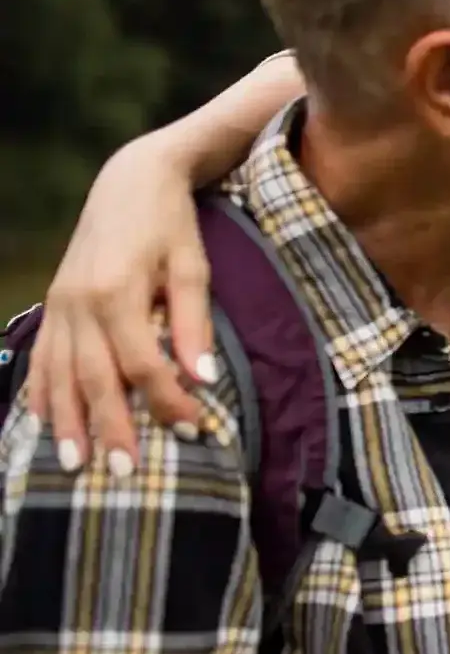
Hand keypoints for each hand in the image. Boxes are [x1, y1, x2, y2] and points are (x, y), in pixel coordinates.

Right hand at [23, 135, 213, 471]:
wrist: (130, 181)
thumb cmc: (171, 224)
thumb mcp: (194, 266)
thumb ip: (195, 324)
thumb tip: (204, 380)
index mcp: (118, 293)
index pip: (142, 364)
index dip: (166, 400)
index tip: (191, 430)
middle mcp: (80, 303)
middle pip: (94, 378)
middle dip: (109, 428)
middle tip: (125, 472)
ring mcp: (60, 304)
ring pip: (59, 373)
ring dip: (67, 421)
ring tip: (75, 465)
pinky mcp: (54, 302)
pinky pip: (42, 356)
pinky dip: (42, 391)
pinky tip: (45, 422)